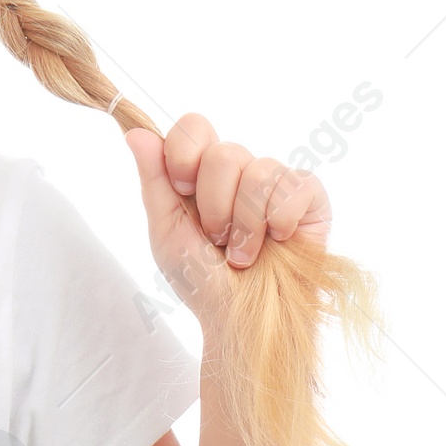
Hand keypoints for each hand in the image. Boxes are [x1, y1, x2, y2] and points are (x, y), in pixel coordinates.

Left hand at [123, 112, 331, 325]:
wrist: (241, 319)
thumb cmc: (201, 280)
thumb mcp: (166, 231)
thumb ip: (154, 180)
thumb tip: (135, 131)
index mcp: (201, 173)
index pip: (194, 126)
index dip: (184, 152)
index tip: (182, 187)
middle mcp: (239, 170)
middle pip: (224, 152)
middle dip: (214, 205)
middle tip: (217, 238)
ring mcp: (275, 182)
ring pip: (259, 170)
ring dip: (245, 224)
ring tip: (243, 253)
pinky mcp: (310, 197)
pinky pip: (295, 185)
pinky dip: (279, 222)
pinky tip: (278, 242)